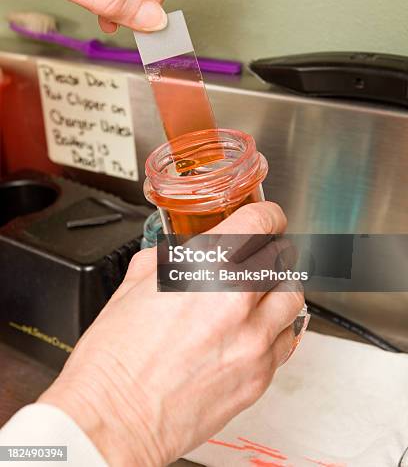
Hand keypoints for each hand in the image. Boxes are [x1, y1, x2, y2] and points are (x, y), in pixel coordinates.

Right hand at [38, 202, 304, 466]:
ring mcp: (253, 340)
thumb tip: (183, 252)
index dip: (267, 215)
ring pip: (292, 297)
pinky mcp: (259, 376)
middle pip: (282, 258)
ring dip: (276, 290)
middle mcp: (236, 300)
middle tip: (254, 258)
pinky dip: (275, 330)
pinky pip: (286, 340)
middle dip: (269, 253)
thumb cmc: (116, 359)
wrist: (115, 419)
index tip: (267, 219)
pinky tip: (251, 333)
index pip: (260, 222)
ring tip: (255, 297)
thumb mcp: (133, 285)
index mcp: (204, 268)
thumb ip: (168, 258)